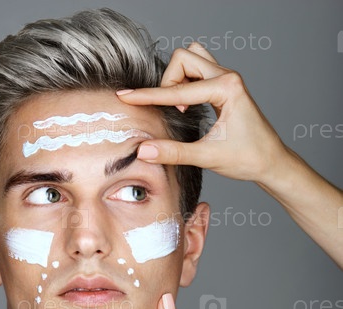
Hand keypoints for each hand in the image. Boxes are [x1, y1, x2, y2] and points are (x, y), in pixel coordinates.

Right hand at [117, 43, 288, 185]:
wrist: (271, 162)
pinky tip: (188, 105)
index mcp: (226, 88)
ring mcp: (227, 78)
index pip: (177, 90)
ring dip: (177, 79)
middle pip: (183, 58)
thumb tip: (143, 150)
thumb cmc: (248, 158)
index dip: (148, 96)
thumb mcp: (207, 157)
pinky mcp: (224, 85)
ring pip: (190, 59)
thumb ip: (173, 152)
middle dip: (168, 81)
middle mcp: (227, 76)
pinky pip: (198, 70)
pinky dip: (185, 82)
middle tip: (173, 111)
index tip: (125, 97)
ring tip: (181, 108)